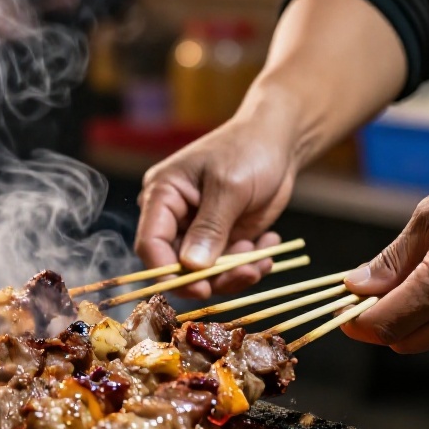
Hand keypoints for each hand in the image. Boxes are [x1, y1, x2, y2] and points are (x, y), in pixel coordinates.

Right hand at [135, 113, 299, 297]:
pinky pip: (228, 267)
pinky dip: (249, 265)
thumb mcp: (229, 186)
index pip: (150, 243)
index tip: (200, 288)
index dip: (169, 272)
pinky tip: (269, 244)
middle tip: (247, 272)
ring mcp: (199, 230)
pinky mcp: (222, 239)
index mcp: (163, 195)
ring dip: (236, 273)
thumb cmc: (248, 149)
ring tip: (262, 256)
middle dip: (213, 276)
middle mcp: (175, 216)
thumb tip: (192, 267)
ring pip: (206, 273)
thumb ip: (210, 228)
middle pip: (178, 266)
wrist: (278, 140)